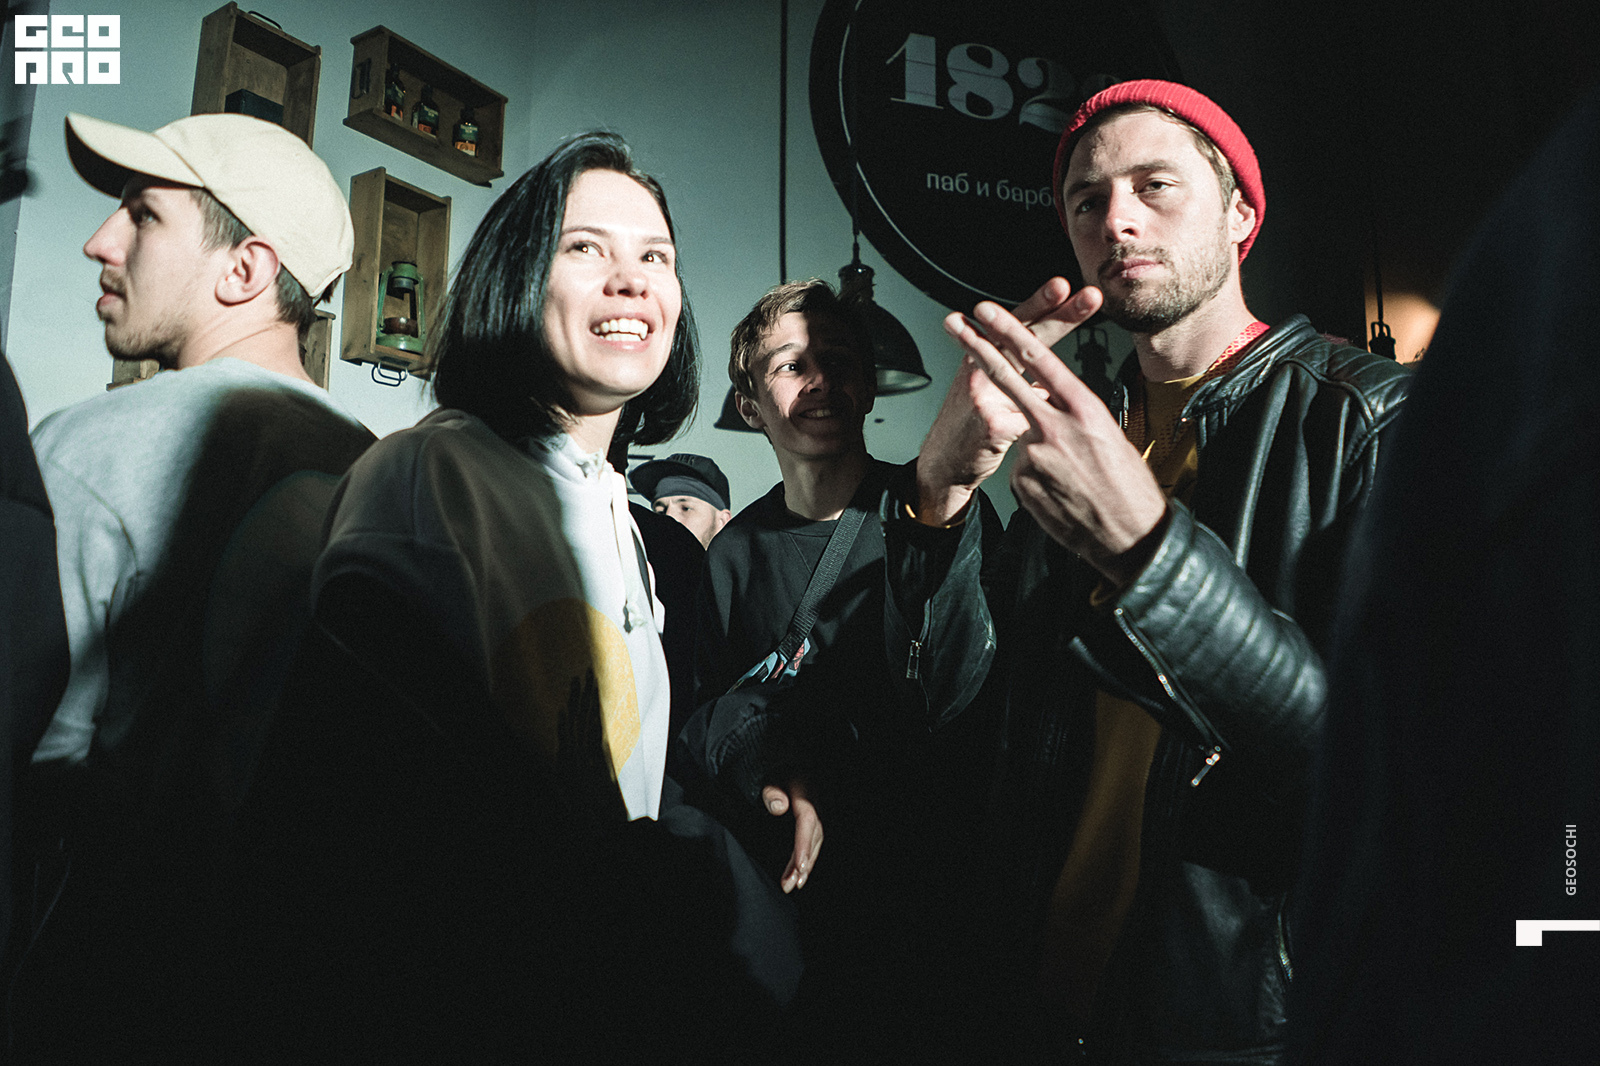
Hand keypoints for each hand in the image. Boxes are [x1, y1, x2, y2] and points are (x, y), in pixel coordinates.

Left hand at [761, 777, 822, 892]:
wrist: (785, 769)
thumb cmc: (775, 775)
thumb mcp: (769, 779)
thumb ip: (771, 792)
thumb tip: (779, 807)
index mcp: (805, 794)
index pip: (807, 821)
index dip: (803, 844)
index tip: (799, 865)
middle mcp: (815, 807)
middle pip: (813, 837)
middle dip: (804, 862)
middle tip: (791, 884)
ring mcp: (815, 816)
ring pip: (814, 844)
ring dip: (804, 866)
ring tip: (792, 885)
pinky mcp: (811, 825)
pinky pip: (811, 844)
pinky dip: (805, 860)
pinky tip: (797, 875)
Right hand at [915, 279, 1100, 525]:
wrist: (941, 465)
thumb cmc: (970, 426)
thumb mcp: (989, 393)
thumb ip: (1017, 376)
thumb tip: (1050, 372)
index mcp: (985, 358)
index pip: (1019, 327)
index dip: (1042, 305)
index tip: (1066, 287)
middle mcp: (980, 369)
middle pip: (1024, 337)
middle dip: (1060, 315)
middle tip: (1088, 296)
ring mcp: (984, 394)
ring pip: (1029, 371)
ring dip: (1063, 355)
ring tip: (1083, 337)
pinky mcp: (992, 424)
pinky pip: (1029, 418)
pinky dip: (1042, 424)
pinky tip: (1048, 432)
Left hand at [948, 300, 1168, 587]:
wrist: (1131, 539)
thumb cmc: (1129, 486)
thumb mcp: (1108, 435)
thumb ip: (1073, 415)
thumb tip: (1051, 405)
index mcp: (1083, 408)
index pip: (1039, 360)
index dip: (1009, 333)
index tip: (986, 311)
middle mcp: (1054, 426)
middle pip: (1006, 378)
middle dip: (977, 347)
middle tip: (953, 322)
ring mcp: (1034, 455)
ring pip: (1022, 436)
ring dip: (1042, 452)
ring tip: (1074, 479)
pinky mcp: (1021, 483)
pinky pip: (1023, 469)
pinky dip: (1038, 477)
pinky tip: (1062, 494)